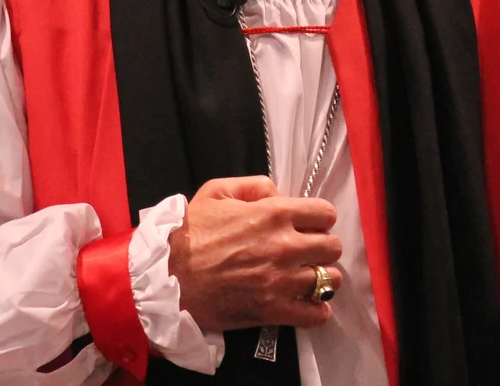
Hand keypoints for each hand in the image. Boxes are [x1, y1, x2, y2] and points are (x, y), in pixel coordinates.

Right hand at [168, 175, 343, 332]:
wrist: (166, 278)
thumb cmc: (189, 234)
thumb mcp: (216, 191)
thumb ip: (254, 186)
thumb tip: (279, 194)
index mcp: (273, 214)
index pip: (325, 214)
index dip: (318, 218)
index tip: (308, 225)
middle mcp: (284, 246)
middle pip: (332, 247)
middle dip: (322, 246)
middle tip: (306, 251)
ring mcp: (281, 281)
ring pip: (329, 279)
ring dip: (321, 277)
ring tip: (305, 277)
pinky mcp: (273, 310)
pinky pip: (317, 314)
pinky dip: (316, 309)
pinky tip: (305, 303)